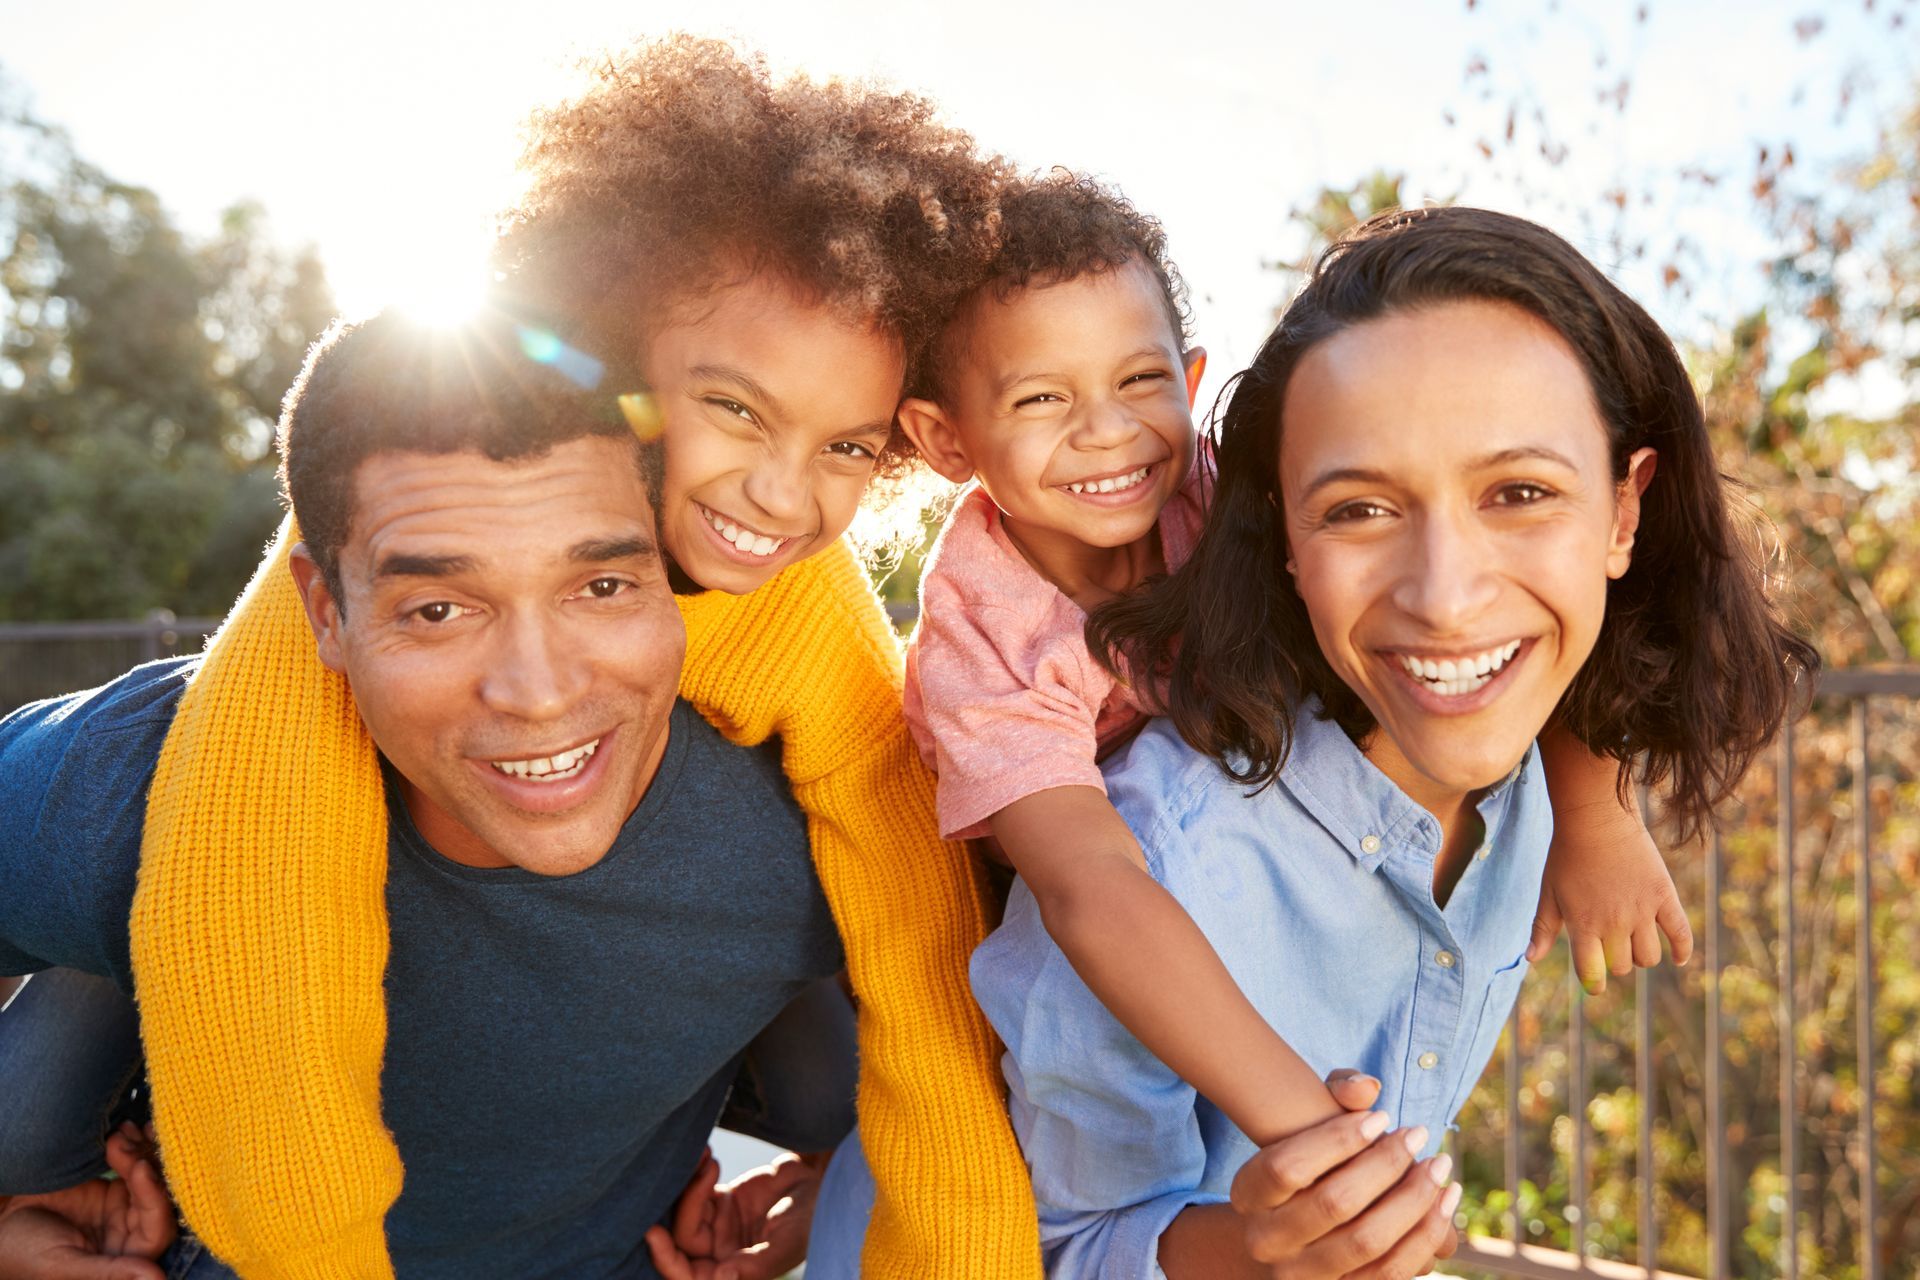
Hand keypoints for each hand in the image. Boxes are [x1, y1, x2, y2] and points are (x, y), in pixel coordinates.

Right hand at [0, 1124, 176, 1279]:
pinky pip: (133, 1165)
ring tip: (121, 1132)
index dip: (155, 1199)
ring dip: (141, 1151)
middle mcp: (129, 1236)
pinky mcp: (113, 1190)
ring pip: (149, 1177)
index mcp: (123, 1260)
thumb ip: (109, 1272)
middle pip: (159, 1197)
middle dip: (146, 1167)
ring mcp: (123, 1211)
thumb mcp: (64, 1265)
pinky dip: (131, 1146)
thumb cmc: (24, 1258)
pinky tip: (120, 1131)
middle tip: (127, 1141)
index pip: (157, 1231)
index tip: (140, 1168)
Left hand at [644, 1149, 821, 1279]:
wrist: (825, 1186)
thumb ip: (754, 1264)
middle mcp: (718, 1255)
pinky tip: (703, 1152)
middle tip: (692, 1175)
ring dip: (689, 1183)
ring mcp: (716, 1228)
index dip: (666, 1260)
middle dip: (682, 1206)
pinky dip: (696, 1171)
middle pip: (681, 1240)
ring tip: (705, 1156)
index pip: (687, 1275)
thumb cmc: (813, 1223)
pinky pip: (695, 1189)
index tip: (654, 1233)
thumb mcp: (787, 1244)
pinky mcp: (719, 1201)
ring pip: (684, 1211)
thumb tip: (721, 1278)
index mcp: (732, 1273)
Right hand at [1179, 1070, 1453, 1279]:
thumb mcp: (1308, 1128)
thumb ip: (1335, 1094)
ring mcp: (1302, 1275)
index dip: (1337, 1140)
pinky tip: (1445, 1200)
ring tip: (1440, 1166)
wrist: (1295, 1236)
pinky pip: (1392, 1273)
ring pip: (1368, 1241)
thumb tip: (1366, 1089)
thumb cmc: (1311, 1164)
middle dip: (1387, 1165)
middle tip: (1418, 1134)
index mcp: (1249, 1194)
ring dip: (1415, 1200)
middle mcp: (1268, 1240)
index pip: (1286, 1167)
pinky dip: (1427, 1235)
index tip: (1381, 1116)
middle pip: (1333, 1203)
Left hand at [1528, 806, 1692, 992]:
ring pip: (1649, 957)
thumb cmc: (1567, 856)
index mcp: (1583, 925)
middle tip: (1609, 944)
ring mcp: (1641, 911)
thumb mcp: (1548, 892)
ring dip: (1640, 956)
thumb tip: (1529, 959)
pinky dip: (1683, 950)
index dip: (1593, 983)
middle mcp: (1613, 923)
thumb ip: (1542, 927)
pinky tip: (1679, 958)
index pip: (1591, 973)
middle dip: (1614, 962)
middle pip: (1622, 967)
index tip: (1594, 983)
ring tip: (1632, 940)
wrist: (1596, 820)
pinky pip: (1681, 933)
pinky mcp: (1663, 896)